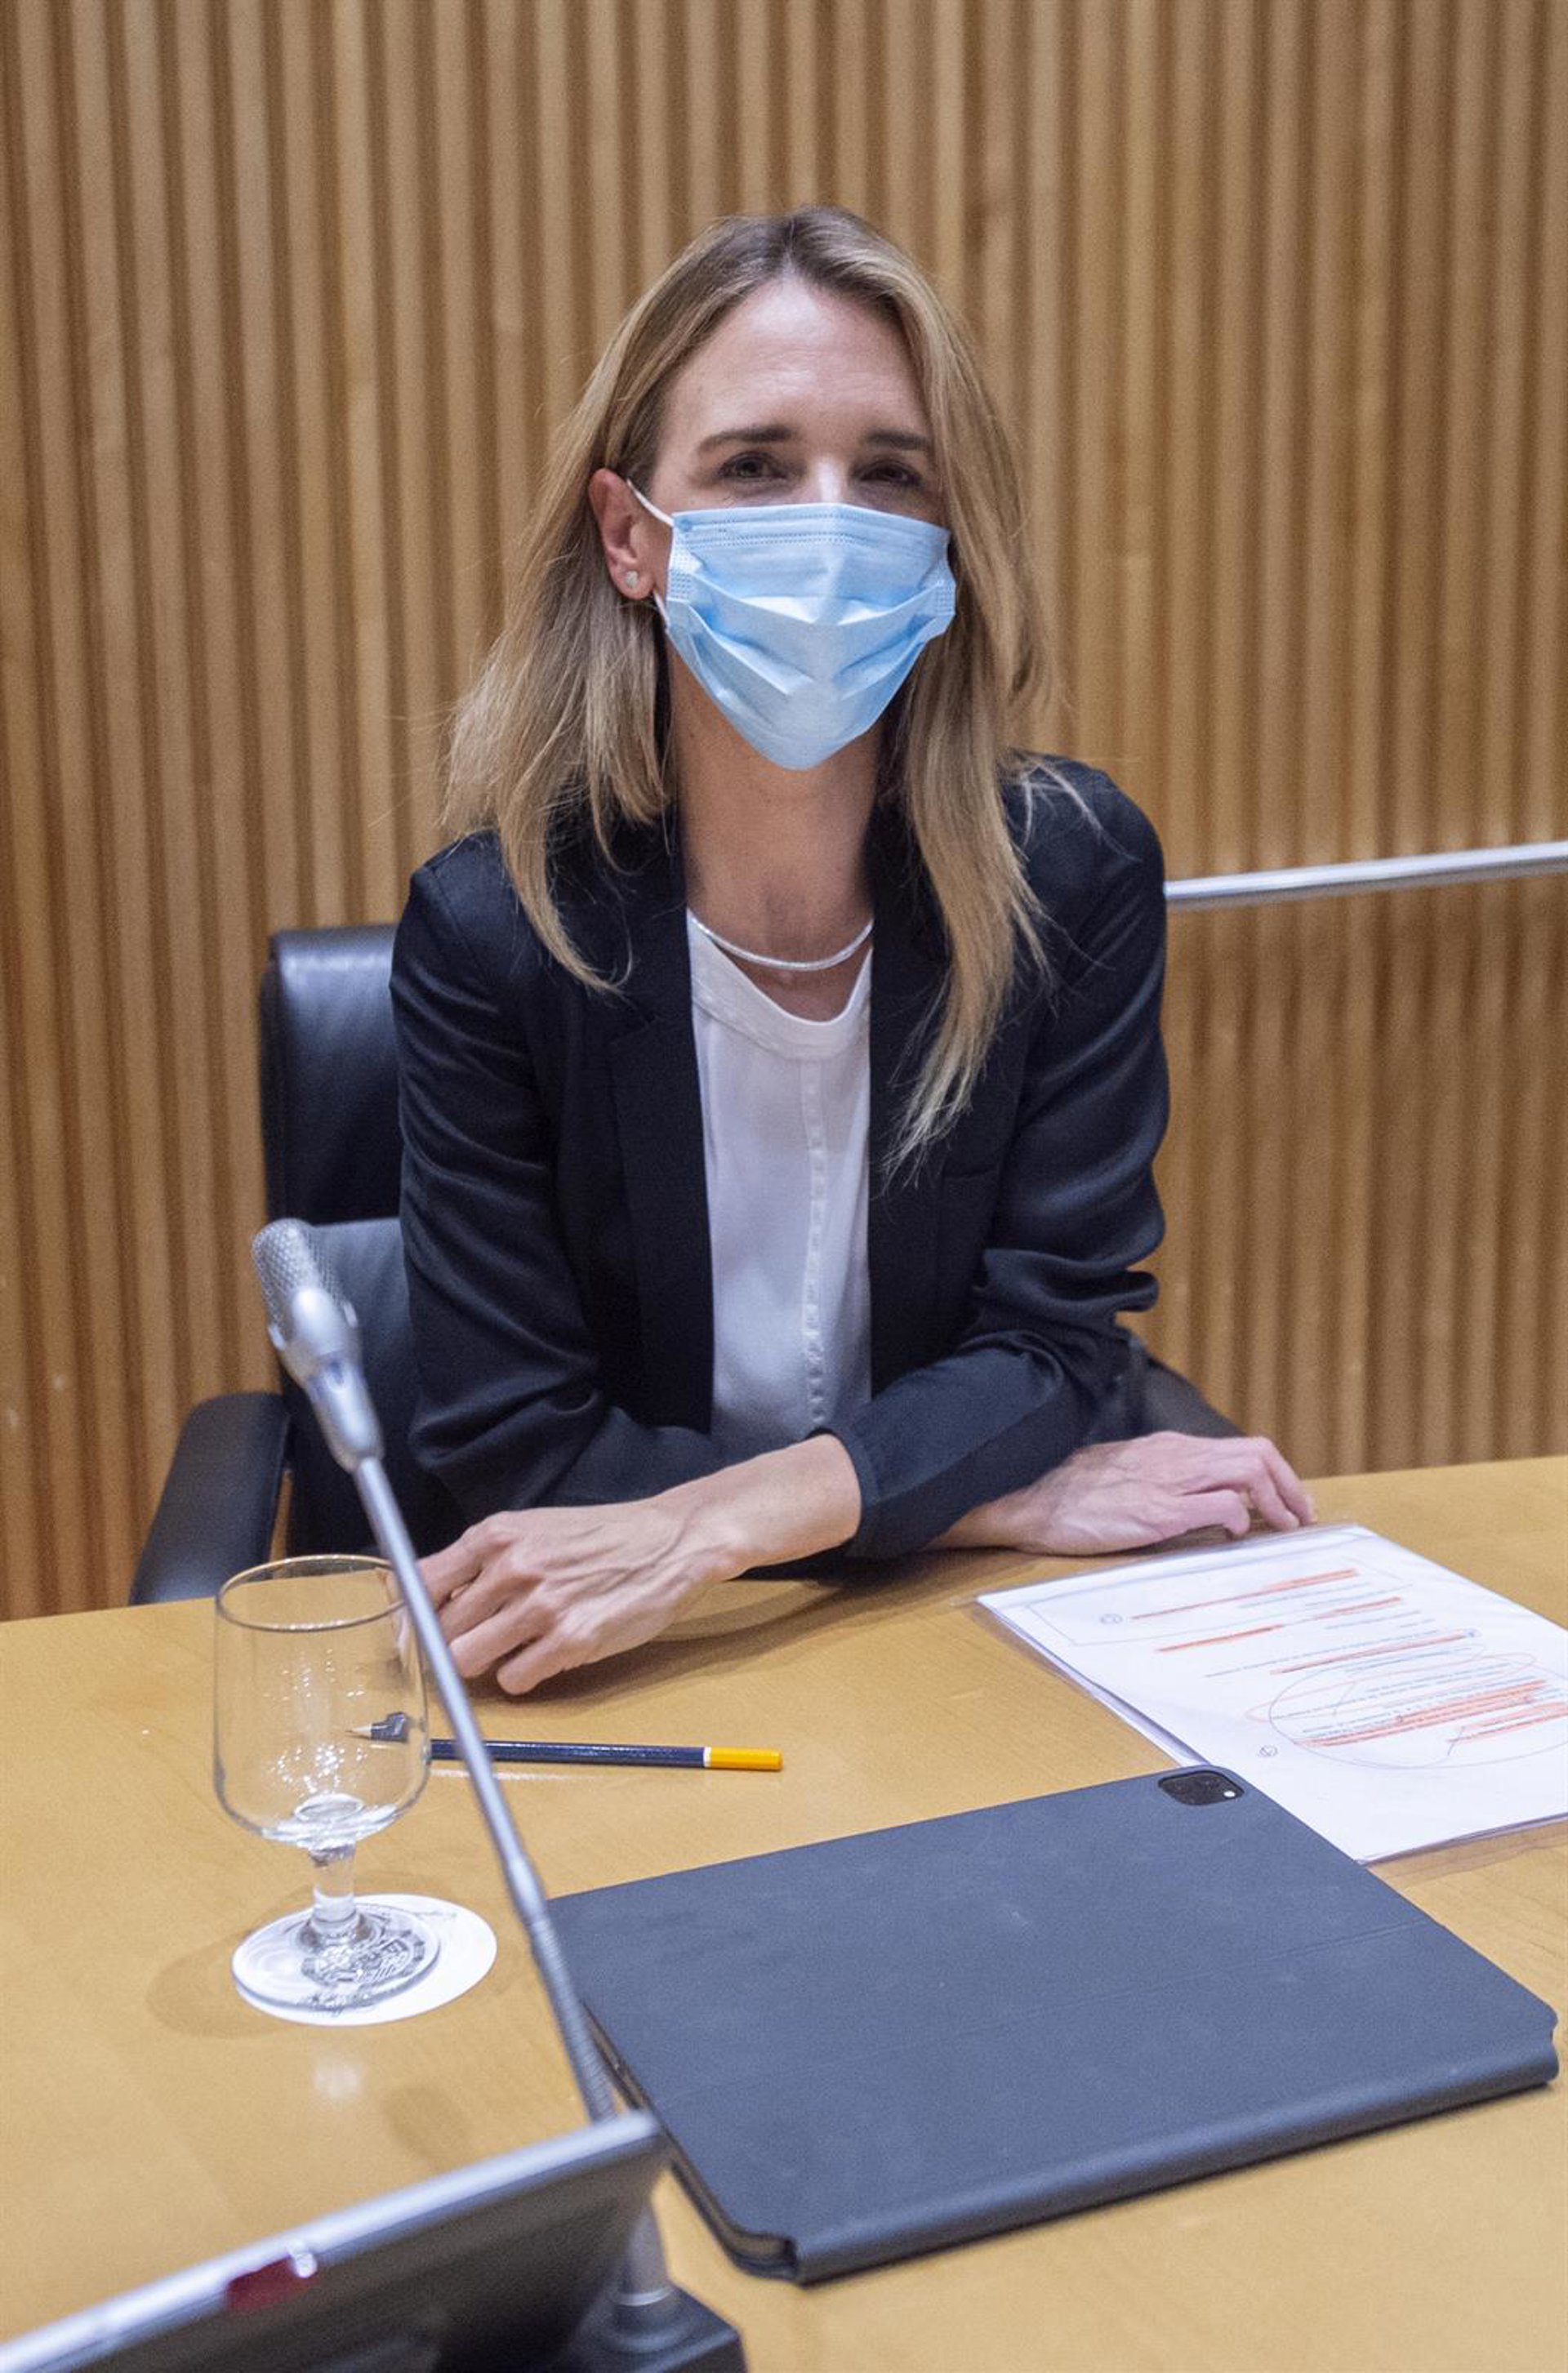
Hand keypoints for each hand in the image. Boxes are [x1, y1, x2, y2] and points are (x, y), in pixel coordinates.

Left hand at [420, 1434, 860, 1693]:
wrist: (670, 1542)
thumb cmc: (600, 1537)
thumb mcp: (533, 1529)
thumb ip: (482, 1560)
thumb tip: (425, 1598)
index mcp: (497, 1536)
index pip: (418, 1583)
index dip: (406, 1615)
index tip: (407, 1634)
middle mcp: (512, 1568)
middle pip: (439, 1630)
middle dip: (447, 1646)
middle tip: (471, 1647)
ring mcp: (541, 1607)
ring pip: (467, 1660)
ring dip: (483, 1663)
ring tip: (511, 1649)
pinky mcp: (571, 1642)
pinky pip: (515, 1679)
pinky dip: (522, 1676)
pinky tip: (544, 1656)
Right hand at [952, 1432, 1313, 1557]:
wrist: (1033, 1498)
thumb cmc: (1075, 1492)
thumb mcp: (1130, 1474)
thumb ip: (1168, 1481)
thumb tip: (1203, 1504)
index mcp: (1172, 1447)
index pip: (1243, 1448)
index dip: (1278, 1474)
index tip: (1290, 1501)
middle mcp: (1179, 1456)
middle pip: (1258, 1454)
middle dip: (1290, 1486)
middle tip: (1300, 1518)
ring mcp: (1171, 1482)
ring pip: (1249, 1473)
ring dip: (1277, 1503)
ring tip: (1283, 1529)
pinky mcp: (1160, 1511)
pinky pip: (1221, 1507)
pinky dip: (1241, 1520)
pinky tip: (1235, 1537)